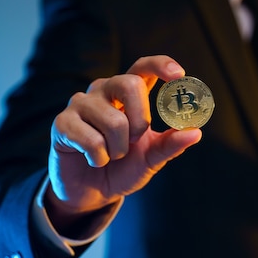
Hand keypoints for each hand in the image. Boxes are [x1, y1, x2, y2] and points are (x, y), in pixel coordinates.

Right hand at [45, 55, 201, 229]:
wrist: (92, 192)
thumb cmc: (123, 167)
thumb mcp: (152, 158)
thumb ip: (171, 144)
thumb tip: (195, 133)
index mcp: (128, 94)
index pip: (143, 67)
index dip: (160, 65)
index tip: (179, 75)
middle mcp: (104, 91)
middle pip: (129, 84)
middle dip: (140, 120)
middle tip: (135, 140)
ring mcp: (80, 104)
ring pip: (114, 120)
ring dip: (119, 149)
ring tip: (111, 155)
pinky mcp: (62, 123)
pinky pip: (92, 140)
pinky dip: (99, 158)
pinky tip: (93, 160)